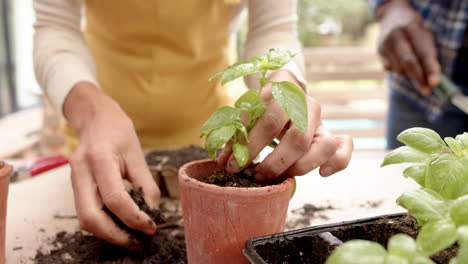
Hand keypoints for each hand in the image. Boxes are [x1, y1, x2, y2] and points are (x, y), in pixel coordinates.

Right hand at [64, 82, 160, 247]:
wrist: (94, 117)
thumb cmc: (117, 131)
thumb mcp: (137, 153)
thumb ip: (146, 184)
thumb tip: (153, 212)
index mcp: (99, 159)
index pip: (114, 198)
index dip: (133, 218)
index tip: (150, 227)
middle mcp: (81, 171)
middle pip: (89, 217)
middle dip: (114, 235)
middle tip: (136, 242)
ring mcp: (73, 179)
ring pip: (84, 218)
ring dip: (107, 232)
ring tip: (131, 237)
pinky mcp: (74, 185)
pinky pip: (85, 211)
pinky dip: (102, 223)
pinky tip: (119, 225)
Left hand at [218, 70, 352, 180]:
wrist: (282, 88)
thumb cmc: (260, 104)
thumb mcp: (246, 110)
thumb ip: (236, 132)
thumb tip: (224, 161)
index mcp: (281, 86)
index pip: (269, 119)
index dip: (251, 146)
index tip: (232, 164)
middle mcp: (304, 99)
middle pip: (296, 138)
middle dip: (273, 162)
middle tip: (255, 174)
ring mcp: (319, 116)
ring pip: (319, 146)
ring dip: (296, 168)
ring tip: (275, 176)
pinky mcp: (329, 131)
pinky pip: (344, 146)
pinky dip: (338, 161)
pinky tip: (322, 173)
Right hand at [377, 0, 439, 94]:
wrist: (392, 17)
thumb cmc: (414, 30)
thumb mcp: (425, 36)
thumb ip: (428, 54)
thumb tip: (432, 79)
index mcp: (411, 28)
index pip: (422, 52)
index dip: (430, 68)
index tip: (435, 84)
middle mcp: (395, 36)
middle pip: (408, 62)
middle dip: (418, 78)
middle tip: (427, 90)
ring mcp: (384, 44)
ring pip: (398, 68)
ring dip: (410, 74)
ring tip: (416, 71)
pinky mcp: (378, 52)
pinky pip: (390, 68)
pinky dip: (399, 70)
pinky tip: (402, 64)